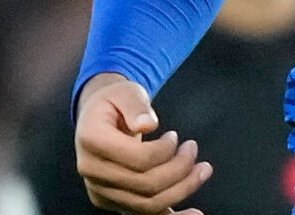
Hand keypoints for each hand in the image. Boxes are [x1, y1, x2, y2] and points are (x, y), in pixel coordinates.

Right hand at [74, 73, 212, 213]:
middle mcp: (92, 171)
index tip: (175, 137)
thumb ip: (136, 106)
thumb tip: (147, 125)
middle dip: (180, 169)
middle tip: (193, 149)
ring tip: (202, 171)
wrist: (98, 119)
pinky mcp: (112, 201)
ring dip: (182, 190)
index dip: (164, 151)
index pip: (137, 159)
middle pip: (145, 185)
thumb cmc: (115, 103)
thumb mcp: (126, 92)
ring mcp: (100, 190)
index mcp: (92, 140)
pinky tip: (194, 214)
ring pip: (147, 204)